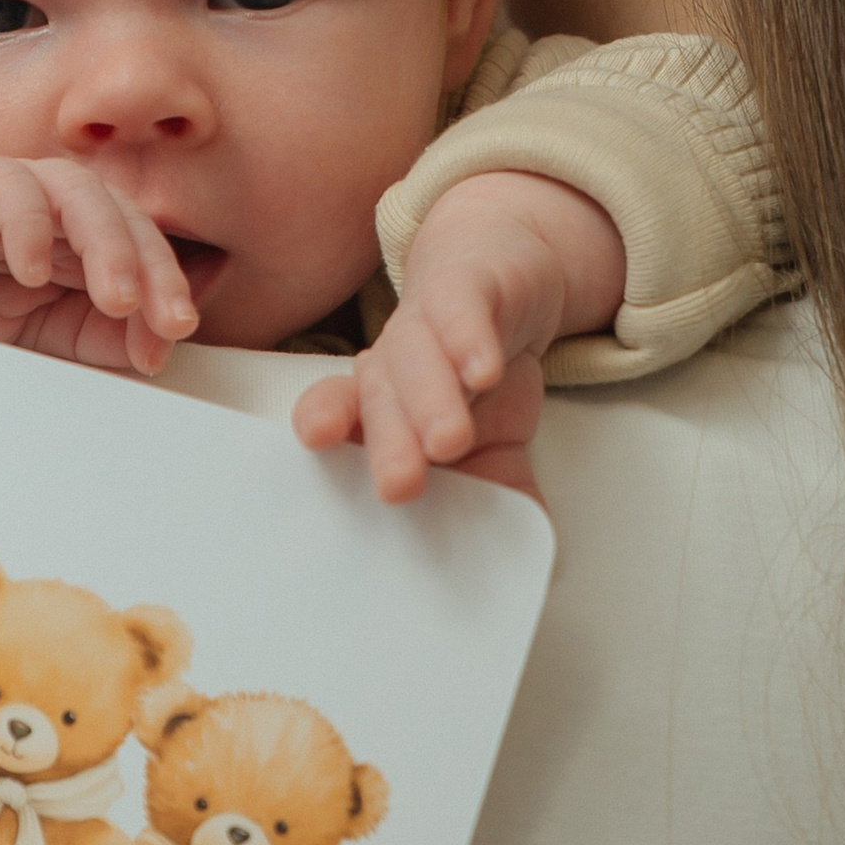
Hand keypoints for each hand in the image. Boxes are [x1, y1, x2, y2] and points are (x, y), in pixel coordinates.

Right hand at [0, 160, 196, 373]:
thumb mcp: (31, 340)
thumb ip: (90, 340)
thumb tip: (153, 347)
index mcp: (82, 241)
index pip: (145, 253)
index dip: (165, 295)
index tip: (167, 344)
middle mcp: (59, 209)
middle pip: (127, 219)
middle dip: (157, 270)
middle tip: (170, 321)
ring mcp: (16, 191)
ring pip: (82, 195)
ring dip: (110, 246)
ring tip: (118, 299)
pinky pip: (10, 190)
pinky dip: (29, 226)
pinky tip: (31, 270)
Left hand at [292, 170, 626, 502]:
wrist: (505, 276)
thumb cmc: (478, 374)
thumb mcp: (494, 446)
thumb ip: (502, 498)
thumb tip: (527, 567)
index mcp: (379, 403)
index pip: (339, 413)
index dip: (327, 421)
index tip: (317, 444)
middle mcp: (391, 362)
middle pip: (378, 397)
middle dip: (387, 441)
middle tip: (400, 486)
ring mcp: (427, 323)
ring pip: (416, 356)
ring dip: (429, 398)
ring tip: (448, 442)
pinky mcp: (471, 288)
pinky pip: (463, 310)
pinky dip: (471, 339)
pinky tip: (482, 371)